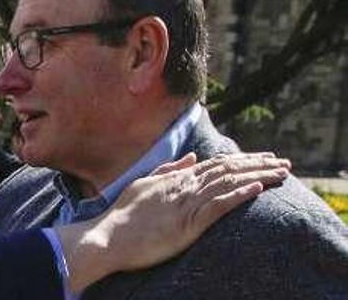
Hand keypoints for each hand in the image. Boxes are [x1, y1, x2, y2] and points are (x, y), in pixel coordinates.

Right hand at [58, 151, 290, 291]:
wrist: (110, 236)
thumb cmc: (123, 216)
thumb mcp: (144, 185)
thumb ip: (168, 170)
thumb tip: (190, 157)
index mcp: (176, 179)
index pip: (215, 164)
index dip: (242, 159)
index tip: (264, 157)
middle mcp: (184, 186)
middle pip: (228, 169)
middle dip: (258, 164)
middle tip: (283, 162)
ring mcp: (186, 203)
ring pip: (228, 184)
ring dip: (258, 177)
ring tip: (280, 173)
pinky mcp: (188, 223)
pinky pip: (218, 206)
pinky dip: (239, 195)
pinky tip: (257, 189)